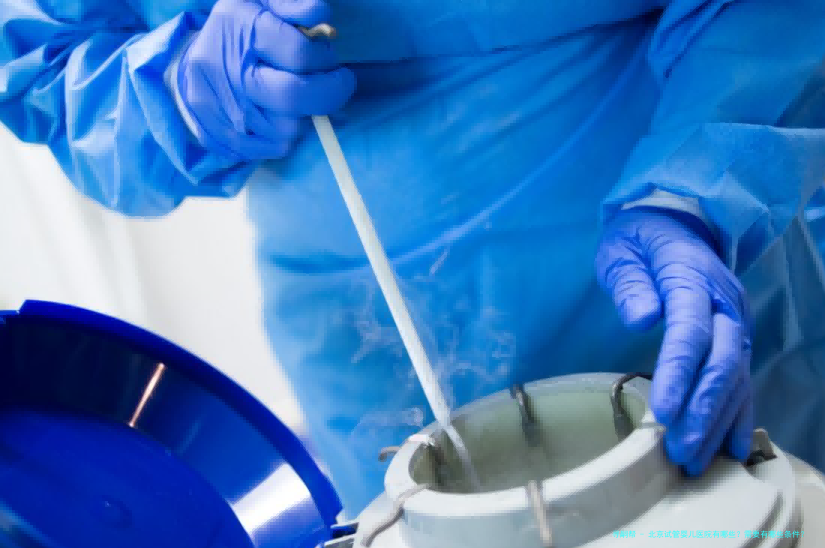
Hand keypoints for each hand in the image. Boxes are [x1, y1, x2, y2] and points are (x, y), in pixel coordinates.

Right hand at [177, 0, 355, 160]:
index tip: (330, 61)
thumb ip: (294, 6)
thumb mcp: (263, 3)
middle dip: (327, 94)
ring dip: (303, 116)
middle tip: (332, 85)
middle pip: (293, 96)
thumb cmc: (238, 31)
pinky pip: (273, 148)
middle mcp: (226, 69)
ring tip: (294, 97)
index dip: (326, 61)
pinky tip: (280, 116)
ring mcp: (220, 106)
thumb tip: (321, 15)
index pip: (300, 54)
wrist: (187, 62)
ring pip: (287, 128)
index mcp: (241, 29)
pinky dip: (286, 136)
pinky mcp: (218, 135)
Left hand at [595, 207, 752, 474]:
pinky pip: (742, 379)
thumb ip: (630, 283)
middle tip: (679, 451)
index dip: (678, 372)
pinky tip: (731, 448)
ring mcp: (735, 321)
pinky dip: (738, 414)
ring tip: (697, 461)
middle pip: (721, 362)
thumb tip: (642, 318)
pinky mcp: (736, 336)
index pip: (689, 330)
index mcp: (692, 277)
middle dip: (702, 410)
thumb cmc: (639, 240)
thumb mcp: (621, 251)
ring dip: (718, 421)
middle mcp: (724, 302)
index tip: (664, 412)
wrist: (675, 221)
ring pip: (736, 377)